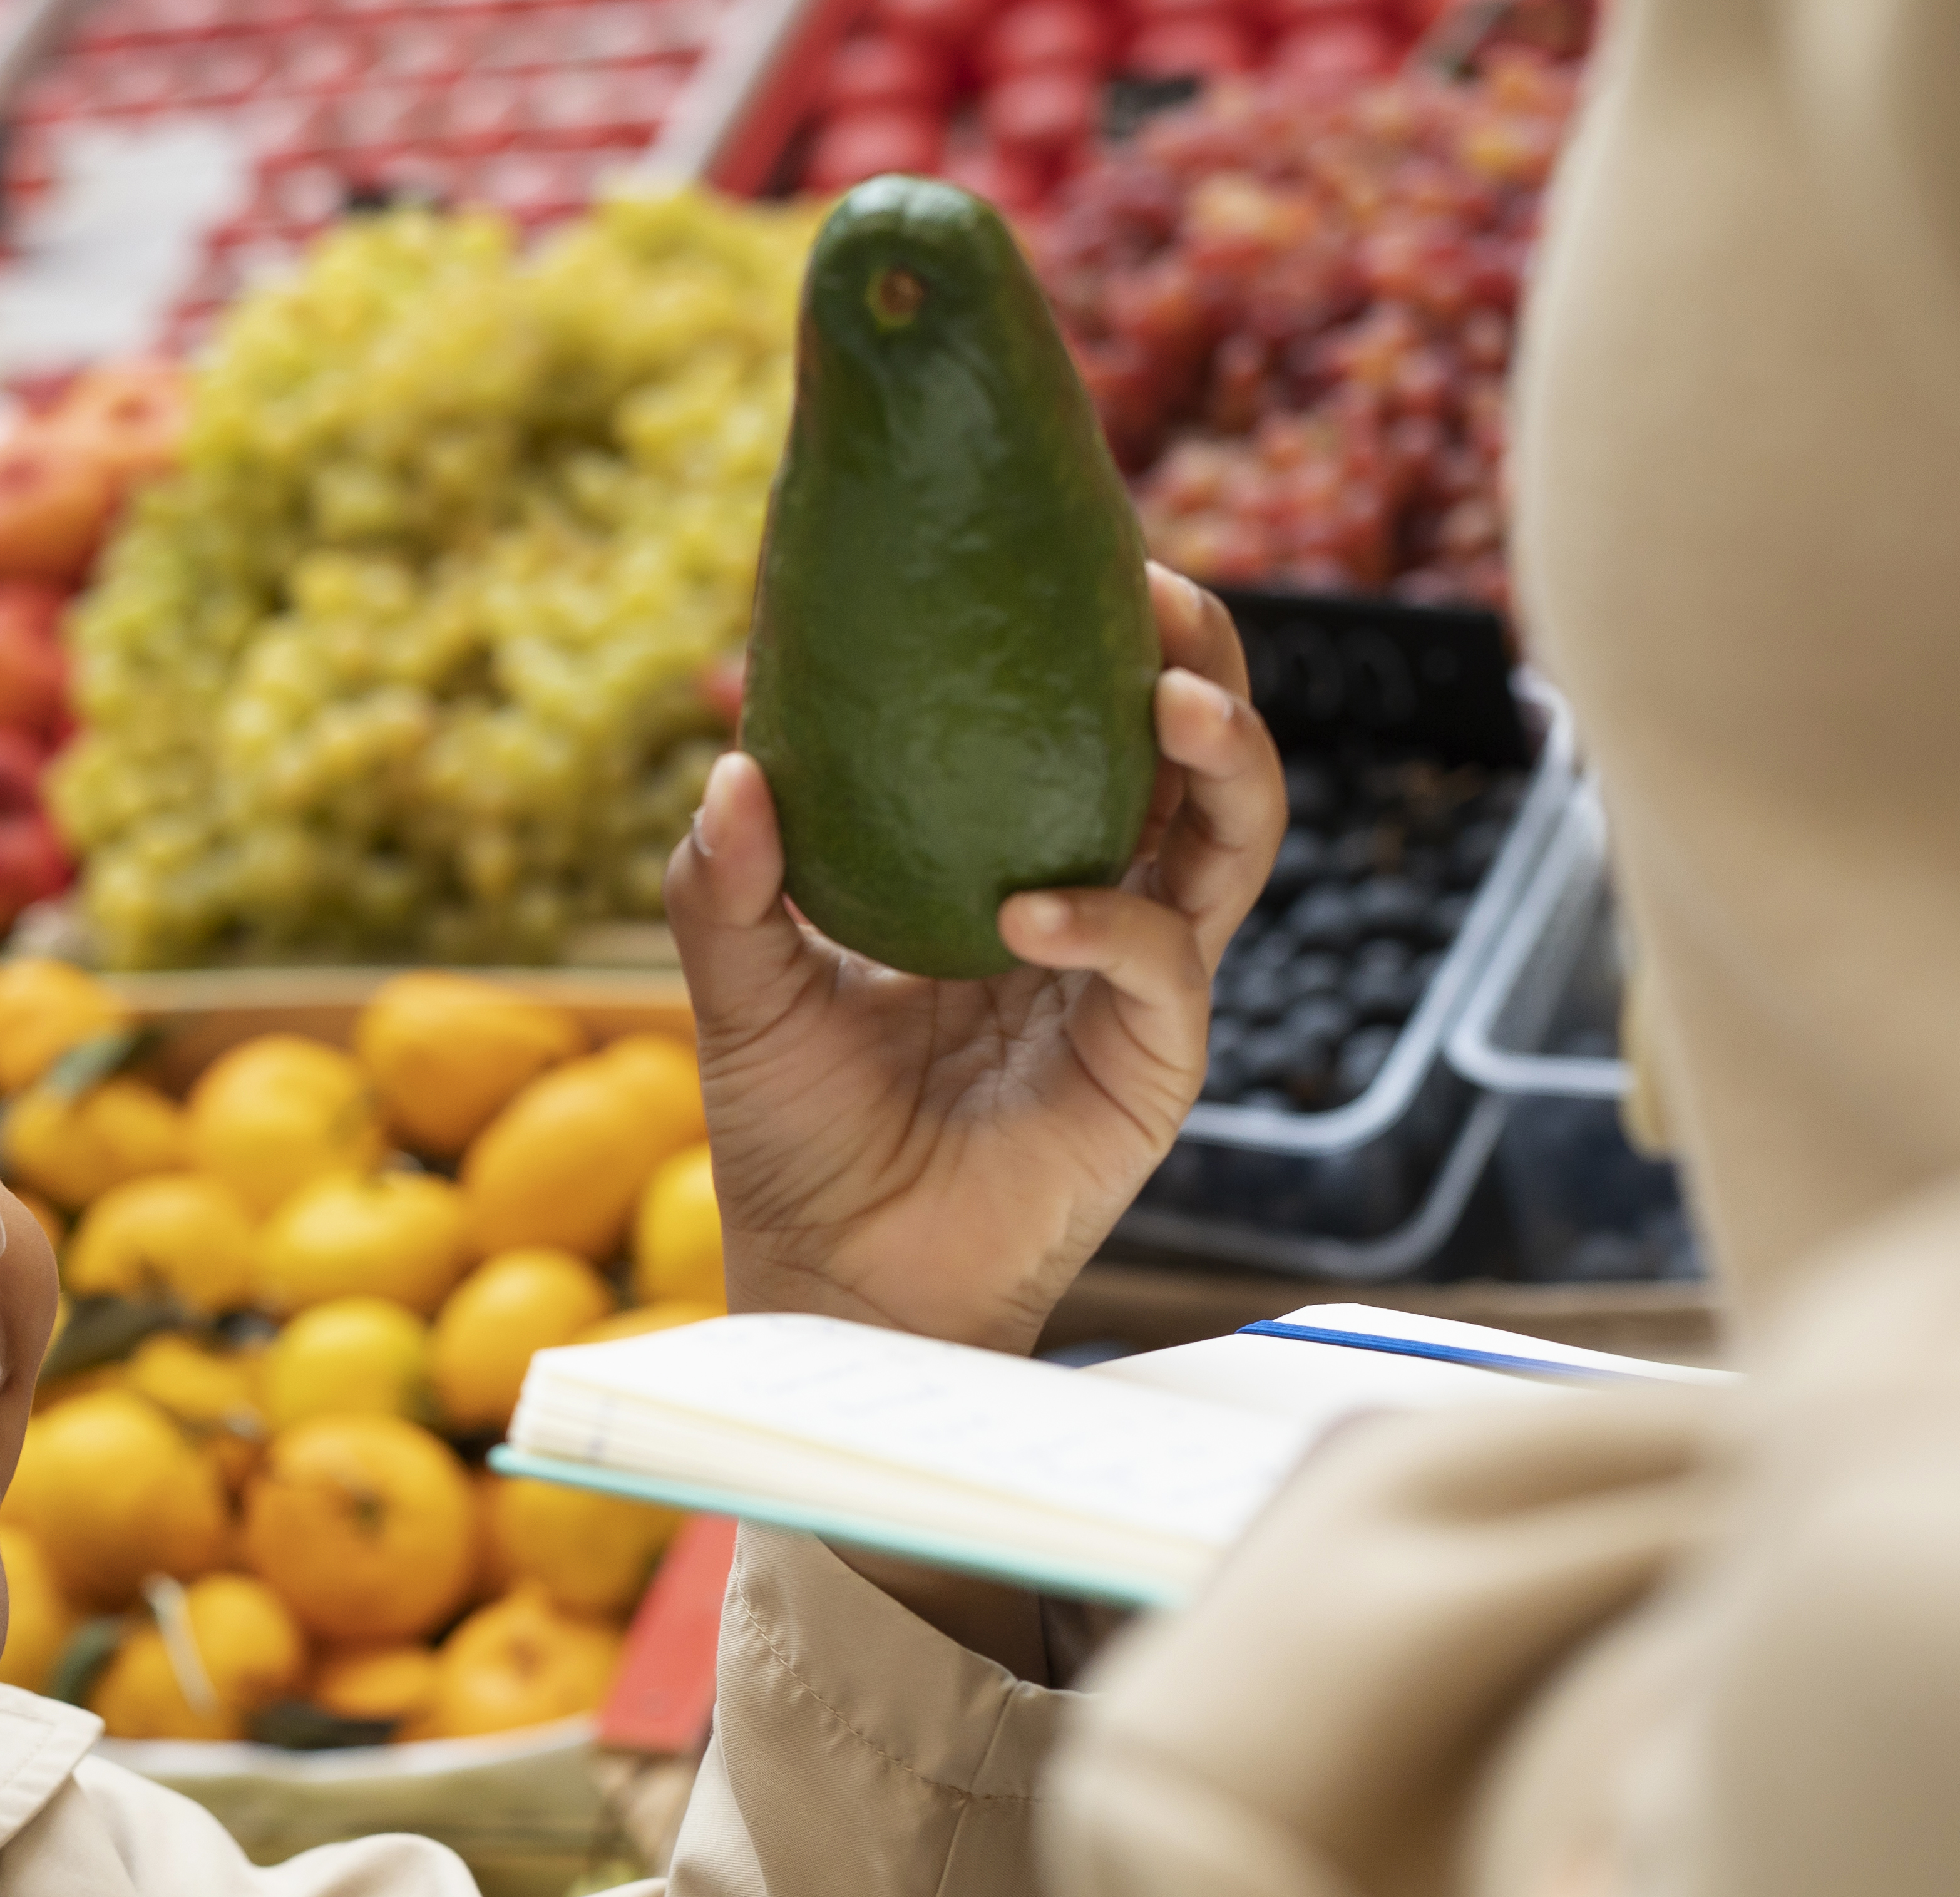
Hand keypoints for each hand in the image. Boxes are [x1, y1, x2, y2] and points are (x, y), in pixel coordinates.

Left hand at [664, 566, 1282, 1354]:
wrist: (831, 1275)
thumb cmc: (795, 1136)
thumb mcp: (741, 994)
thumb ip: (727, 887)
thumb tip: (734, 766)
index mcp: (1015, 866)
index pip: (1088, 729)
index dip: (1102, 642)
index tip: (1079, 558)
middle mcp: (1097, 910)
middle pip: (1196, 759)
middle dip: (1200, 665)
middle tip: (1158, 599)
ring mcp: (1136, 987)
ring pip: (1232, 840)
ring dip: (1218, 759)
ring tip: (1168, 705)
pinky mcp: (1152, 1066)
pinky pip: (1164, 965)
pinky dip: (1110, 924)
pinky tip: (1034, 911)